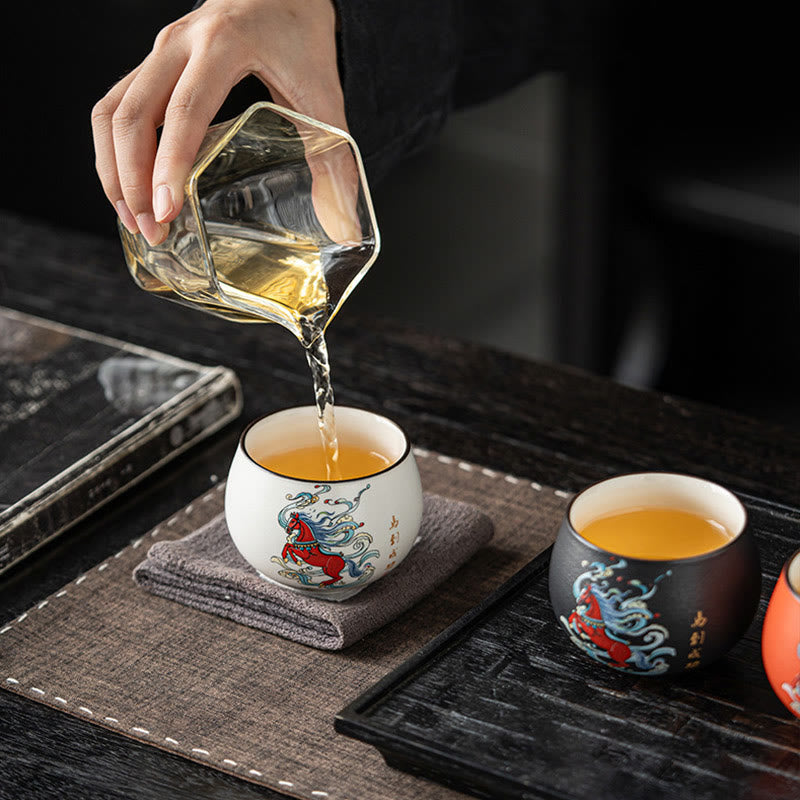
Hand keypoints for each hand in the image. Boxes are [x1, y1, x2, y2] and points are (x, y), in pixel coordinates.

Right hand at [92, 0, 344, 244]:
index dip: (169, 164)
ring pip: (110, 111)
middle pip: (131, 114)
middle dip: (131, 180)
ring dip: (112, 169)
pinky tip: (129, 187)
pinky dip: (113, 151)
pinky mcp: (151, 63)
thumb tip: (345, 228)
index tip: (165, 210)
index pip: (184, 111)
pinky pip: (114, 106)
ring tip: (132, 219)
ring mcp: (158, 51)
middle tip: (149, 230)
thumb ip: (335, 161)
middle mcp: (179, 43)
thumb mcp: (324, 95)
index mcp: (223, 45)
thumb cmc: (302, 35)